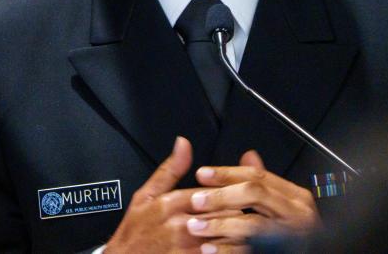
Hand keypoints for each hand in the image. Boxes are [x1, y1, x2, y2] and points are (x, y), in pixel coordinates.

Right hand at [105, 136, 238, 252]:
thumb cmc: (136, 230)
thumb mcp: (145, 194)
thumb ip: (170, 170)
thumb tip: (183, 144)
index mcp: (172, 203)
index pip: (213, 191)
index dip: (231, 189)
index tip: (242, 188)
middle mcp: (182, 225)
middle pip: (224, 213)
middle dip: (240, 210)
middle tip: (252, 206)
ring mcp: (188, 248)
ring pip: (227, 237)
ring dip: (240, 232)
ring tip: (250, 227)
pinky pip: (219, 253)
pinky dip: (230, 249)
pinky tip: (235, 245)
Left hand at [185, 150, 319, 245]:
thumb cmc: (291, 233)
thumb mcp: (282, 203)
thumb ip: (263, 183)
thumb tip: (249, 155)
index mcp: (295, 197)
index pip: (257, 176)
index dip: (226, 173)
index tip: (202, 174)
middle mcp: (297, 214)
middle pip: (254, 194)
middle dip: (221, 195)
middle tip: (196, 200)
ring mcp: (291, 236)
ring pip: (252, 223)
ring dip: (219, 224)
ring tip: (196, 226)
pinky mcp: (282, 252)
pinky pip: (252, 249)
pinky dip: (227, 249)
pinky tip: (210, 248)